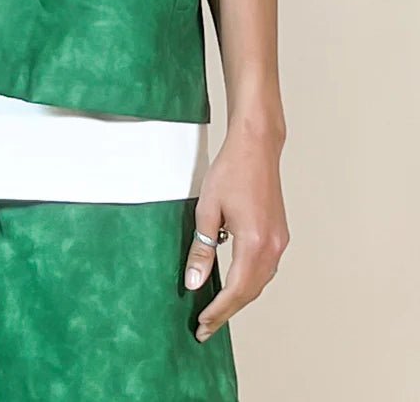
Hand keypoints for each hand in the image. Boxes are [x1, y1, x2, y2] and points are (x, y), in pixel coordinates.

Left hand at [183, 120, 288, 341]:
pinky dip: (249, 282)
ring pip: (260, 282)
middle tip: (205, 327)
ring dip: (239, 299)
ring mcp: (279, 241)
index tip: (202, 325)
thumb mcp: (207, 210)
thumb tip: (194, 282)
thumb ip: (202, 248)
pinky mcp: (279, 234)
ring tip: (215, 310)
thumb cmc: (230, 172)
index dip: (218, 311)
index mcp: (254, 242)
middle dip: (227, 312)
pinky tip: (232, 283)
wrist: (256, 147)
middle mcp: (272, 246)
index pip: (235, 290)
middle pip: (250, 292)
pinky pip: (265, 269)